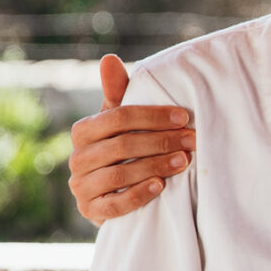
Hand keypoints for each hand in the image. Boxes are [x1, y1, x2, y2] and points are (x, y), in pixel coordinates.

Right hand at [67, 55, 195, 223]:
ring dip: (155, 166)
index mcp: (83, 131)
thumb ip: (118, 94)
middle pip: (121, 145)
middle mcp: (77, 158)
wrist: (115, 196)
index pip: (118, 117)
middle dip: (161, 141)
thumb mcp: (121, 123)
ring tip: (184, 162)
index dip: (153, 116)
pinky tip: (161, 186)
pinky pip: (114, 205)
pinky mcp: (90, 211)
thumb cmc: (123, 150)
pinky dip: (139, 194)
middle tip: (192, 140)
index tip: (185, 117)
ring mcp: (81, 187)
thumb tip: (109, 58)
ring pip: (118, 174)